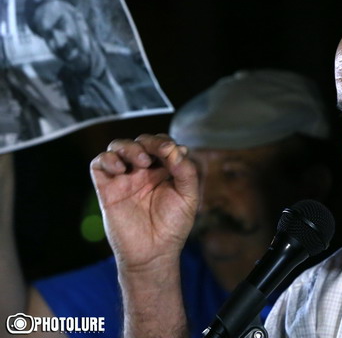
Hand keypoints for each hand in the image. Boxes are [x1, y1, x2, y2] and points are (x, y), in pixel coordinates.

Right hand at [90, 134, 198, 273]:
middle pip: (141, 142)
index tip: (172, 151)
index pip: (162, 144)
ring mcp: (124, 179)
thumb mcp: (188, 197)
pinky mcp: (107, 189)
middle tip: (157, 153)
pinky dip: (107, 159)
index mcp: (164, 171)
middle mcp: (143, 172)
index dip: (165, 142)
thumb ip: (186, 171)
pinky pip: (99, 164)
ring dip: (129, 147)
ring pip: (118, 147)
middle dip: (149, 142)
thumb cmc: (173, 227)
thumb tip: (177, 148)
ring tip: (141, 162)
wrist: (152, 254)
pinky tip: (121, 169)